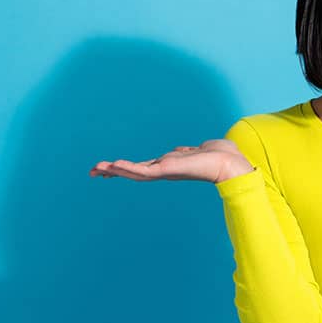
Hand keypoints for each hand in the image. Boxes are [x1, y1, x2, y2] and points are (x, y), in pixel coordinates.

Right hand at [89, 139, 252, 183]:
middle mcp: (165, 170)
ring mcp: (165, 171)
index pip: (142, 167)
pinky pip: (144, 170)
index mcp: (169, 166)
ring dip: (116, 170)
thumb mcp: (196, 152)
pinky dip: (129, 168)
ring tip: (98, 168)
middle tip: (93, 171)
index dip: (125, 168)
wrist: (229, 163)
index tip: (108, 167)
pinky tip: (116, 166)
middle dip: (114, 172)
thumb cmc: (218, 157)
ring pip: (135, 172)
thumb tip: (181, 150)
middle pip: (133, 172)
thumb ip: (186, 152)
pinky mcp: (168, 170)